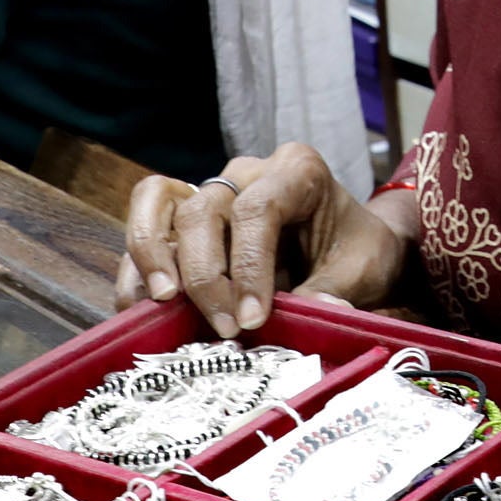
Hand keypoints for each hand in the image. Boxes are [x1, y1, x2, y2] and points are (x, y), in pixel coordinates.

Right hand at [114, 144, 407, 336]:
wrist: (353, 248)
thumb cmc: (358, 251)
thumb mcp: (362, 269)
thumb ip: (336, 289)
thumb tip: (315, 312)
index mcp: (297, 171)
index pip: (257, 209)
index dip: (249, 265)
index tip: (252, 318)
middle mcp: (246, 173)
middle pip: (202, 211)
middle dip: (205, 275)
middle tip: (224, 328)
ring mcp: (212, 191)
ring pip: (158, 206)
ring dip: (153, 258)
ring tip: (161, 306)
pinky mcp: (186, 220)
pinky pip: (147, 229)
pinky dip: (138, 271)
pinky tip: (144, 312)